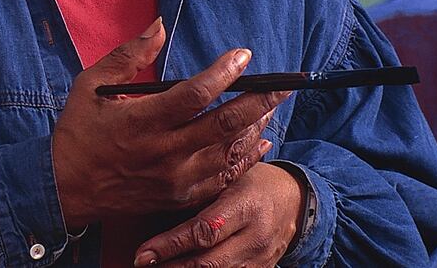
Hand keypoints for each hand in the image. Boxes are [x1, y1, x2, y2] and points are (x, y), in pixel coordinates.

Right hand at [50, 19, 287, 225]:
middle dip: (260, 100)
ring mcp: (176, 179)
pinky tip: (259, 142)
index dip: (224, 72)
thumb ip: (129, 56)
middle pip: (225, 124)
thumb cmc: (78, 133)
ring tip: (272, 106)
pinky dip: (246, 159)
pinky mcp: (180, 196)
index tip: (243, 55)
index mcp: (142, 121)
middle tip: (285, 84)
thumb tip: (160, 26)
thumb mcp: (90, 85)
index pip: (195, 94)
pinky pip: (224, 178)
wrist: (66, 189)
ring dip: (256, 127)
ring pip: (230, 152)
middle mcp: (164, 152)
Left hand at [131, 161, 304, 265]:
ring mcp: (260, 260)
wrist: (294, 200)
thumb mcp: (230, 176)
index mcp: (245, 207)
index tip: (143, 253)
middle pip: (210, 263)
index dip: (171, 245)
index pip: (204, 231)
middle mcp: (255, 238)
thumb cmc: (252, 182)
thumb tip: (155, 197)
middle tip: (142, 264)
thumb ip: (200, 189)